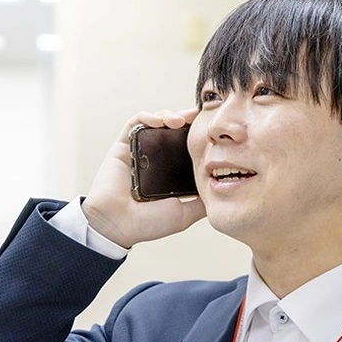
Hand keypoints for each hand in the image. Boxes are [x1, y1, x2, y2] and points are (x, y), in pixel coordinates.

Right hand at [81, 109, 205, 248]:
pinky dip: (148, 116)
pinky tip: (160, 121)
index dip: (197, 134)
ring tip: (181, 121)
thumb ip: (201, 203)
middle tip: (199, 117)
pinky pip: (134, 123)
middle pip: (171, 131)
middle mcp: (153, 160)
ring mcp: (137, 152)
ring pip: (155, 123)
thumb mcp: (184, 213)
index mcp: (167, 172)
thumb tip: (223, 193)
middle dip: (186, 120)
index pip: (184, 146)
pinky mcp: (122, 146)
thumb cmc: (146, 223)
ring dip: (169, 115)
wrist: (118, 226)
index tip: (211, 129)